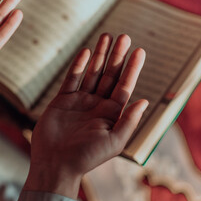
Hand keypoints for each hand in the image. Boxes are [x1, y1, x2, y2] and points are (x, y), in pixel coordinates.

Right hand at [24, 34, 147, 197]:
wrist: (55, 163)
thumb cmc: (86, 157)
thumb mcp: (114, 142)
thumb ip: (128, 121)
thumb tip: (144, 101)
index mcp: (111, 114)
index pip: (124, 86)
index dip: (132, 69)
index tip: (139, 51)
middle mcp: (97, 105)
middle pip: (110, 75)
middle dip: (117, 56)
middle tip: (124, 37)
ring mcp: (80, 101)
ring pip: (92, 73)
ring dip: (100, 55)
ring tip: (107, 36)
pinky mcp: (62, 100)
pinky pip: (72, 79)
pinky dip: (78, 65)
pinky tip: (86, 51)